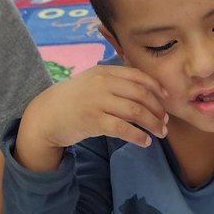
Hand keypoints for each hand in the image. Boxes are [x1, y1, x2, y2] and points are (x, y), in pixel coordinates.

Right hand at [15, 65, 167, 170]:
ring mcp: (97, 102)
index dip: (157, 88)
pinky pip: (123, 129)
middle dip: (158, 109)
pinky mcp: (93, 121)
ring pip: (135, 112)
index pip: (138, 76)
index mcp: (103, 71)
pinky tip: (145, 142)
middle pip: (141, 95)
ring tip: (160, 133)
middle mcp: (101, 84)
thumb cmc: (73, 100)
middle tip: (166, 122)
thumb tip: (147, 91)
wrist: (45, 115)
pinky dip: (138, 136)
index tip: (167, 99)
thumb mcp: (91, 82)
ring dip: (153, 124)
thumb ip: (114, 82)